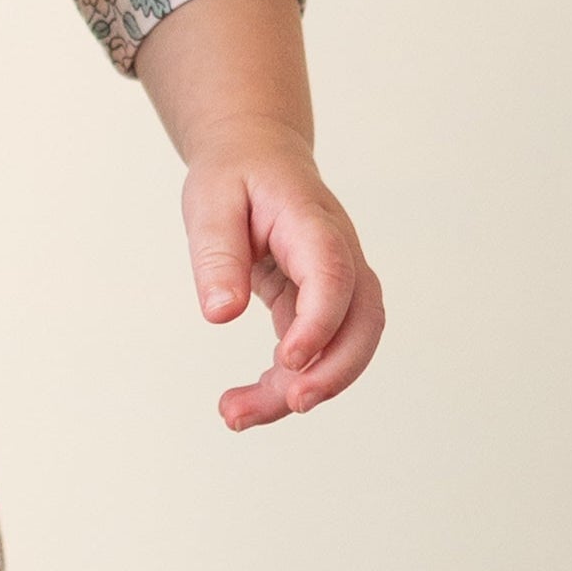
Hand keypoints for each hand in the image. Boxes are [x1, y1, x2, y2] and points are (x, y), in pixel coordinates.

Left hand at [182, 126, 382, 430]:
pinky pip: (316, 350)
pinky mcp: (319, 304)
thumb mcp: (209, 202)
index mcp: (311, 222)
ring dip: (303, 388)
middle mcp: (338, 255)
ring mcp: (336, 282)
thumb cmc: (235, 174)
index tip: (289, 361)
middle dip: (334, 371)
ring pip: (344, 345)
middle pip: (362, 320)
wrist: (256, 155)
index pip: (333, 275)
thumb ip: (217, 255)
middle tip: (288, 405)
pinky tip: (246, 402)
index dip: (320, 321)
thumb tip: (220, 315)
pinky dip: (287, 382)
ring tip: (237, 415)